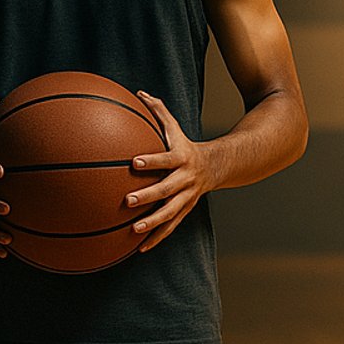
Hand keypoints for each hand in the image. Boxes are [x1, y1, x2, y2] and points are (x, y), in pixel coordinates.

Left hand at [124, 91, 217, 252]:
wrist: (215, 167)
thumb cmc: (184, 145)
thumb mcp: (174, 128)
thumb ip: (157, 111)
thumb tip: (138, 93)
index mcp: (180, 159)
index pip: (165, 159)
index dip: (151, 160)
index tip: (134, 162)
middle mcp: (185, 180)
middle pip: (166, 189)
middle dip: (147, 195)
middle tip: (127, 200)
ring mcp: (186, 198)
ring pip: (170, 213)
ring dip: (152, 223)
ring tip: (134, 230)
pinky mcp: (185, 211)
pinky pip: (170, 227)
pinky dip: (156, 238)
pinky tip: (139, 249)